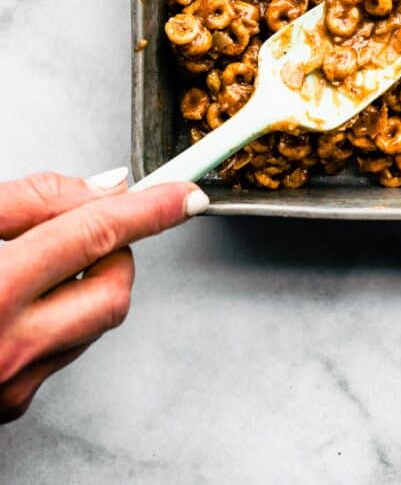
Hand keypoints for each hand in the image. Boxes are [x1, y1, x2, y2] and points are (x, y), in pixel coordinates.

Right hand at [0, 168, 207, 422]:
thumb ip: (30, 199)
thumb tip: (105, 189)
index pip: (95, 235)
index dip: (149, 209)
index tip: (185, 194)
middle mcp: (4, 347)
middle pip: (114, 292)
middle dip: (116, 253)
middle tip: (82, 229)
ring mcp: (8, 385)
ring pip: (93, 324)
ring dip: (84, 284)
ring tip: (31, 266)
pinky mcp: (8, 408)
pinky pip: (63, 353)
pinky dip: (57, 320)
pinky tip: (13, 305)